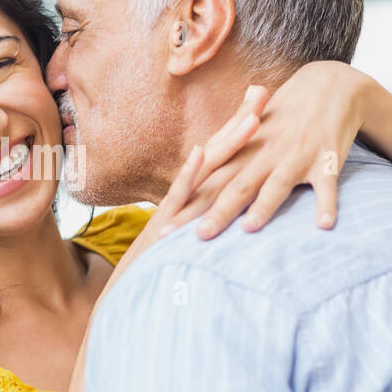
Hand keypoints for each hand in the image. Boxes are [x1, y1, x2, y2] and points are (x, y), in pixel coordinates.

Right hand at [102, 85, 268, 289]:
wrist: (130, 301)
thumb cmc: (167, 278)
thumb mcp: (198, 247)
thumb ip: (214, 227)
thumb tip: (236, 214)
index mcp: (197, 199)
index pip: (224, 159)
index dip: (242, 130)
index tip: (262, 103)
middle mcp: (186, 197)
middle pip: (218, 153)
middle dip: (240, 122)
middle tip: (261, 90)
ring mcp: (174, 209)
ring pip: (204, 170)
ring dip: (226, 141)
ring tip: (250, 116)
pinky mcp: (162, 225)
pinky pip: (177, 196)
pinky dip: (188, 174)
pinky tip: (201, 152)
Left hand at [162, 61, 371, 240]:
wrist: (328, 84)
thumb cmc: (285, 115)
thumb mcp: (251, 134)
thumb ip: (226, 158)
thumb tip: (193, 182)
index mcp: (245, 150)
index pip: (211, 181)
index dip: (189, 204)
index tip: (167, 229)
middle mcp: (266, 153)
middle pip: (237, 187)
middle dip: (217, 212)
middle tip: (198, 237)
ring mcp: (296, 155)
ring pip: (277, 184)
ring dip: (264, 206)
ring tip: (249, 229)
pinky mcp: (327, 158)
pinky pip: (327, 184)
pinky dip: (327, 204)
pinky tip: (324, 226)